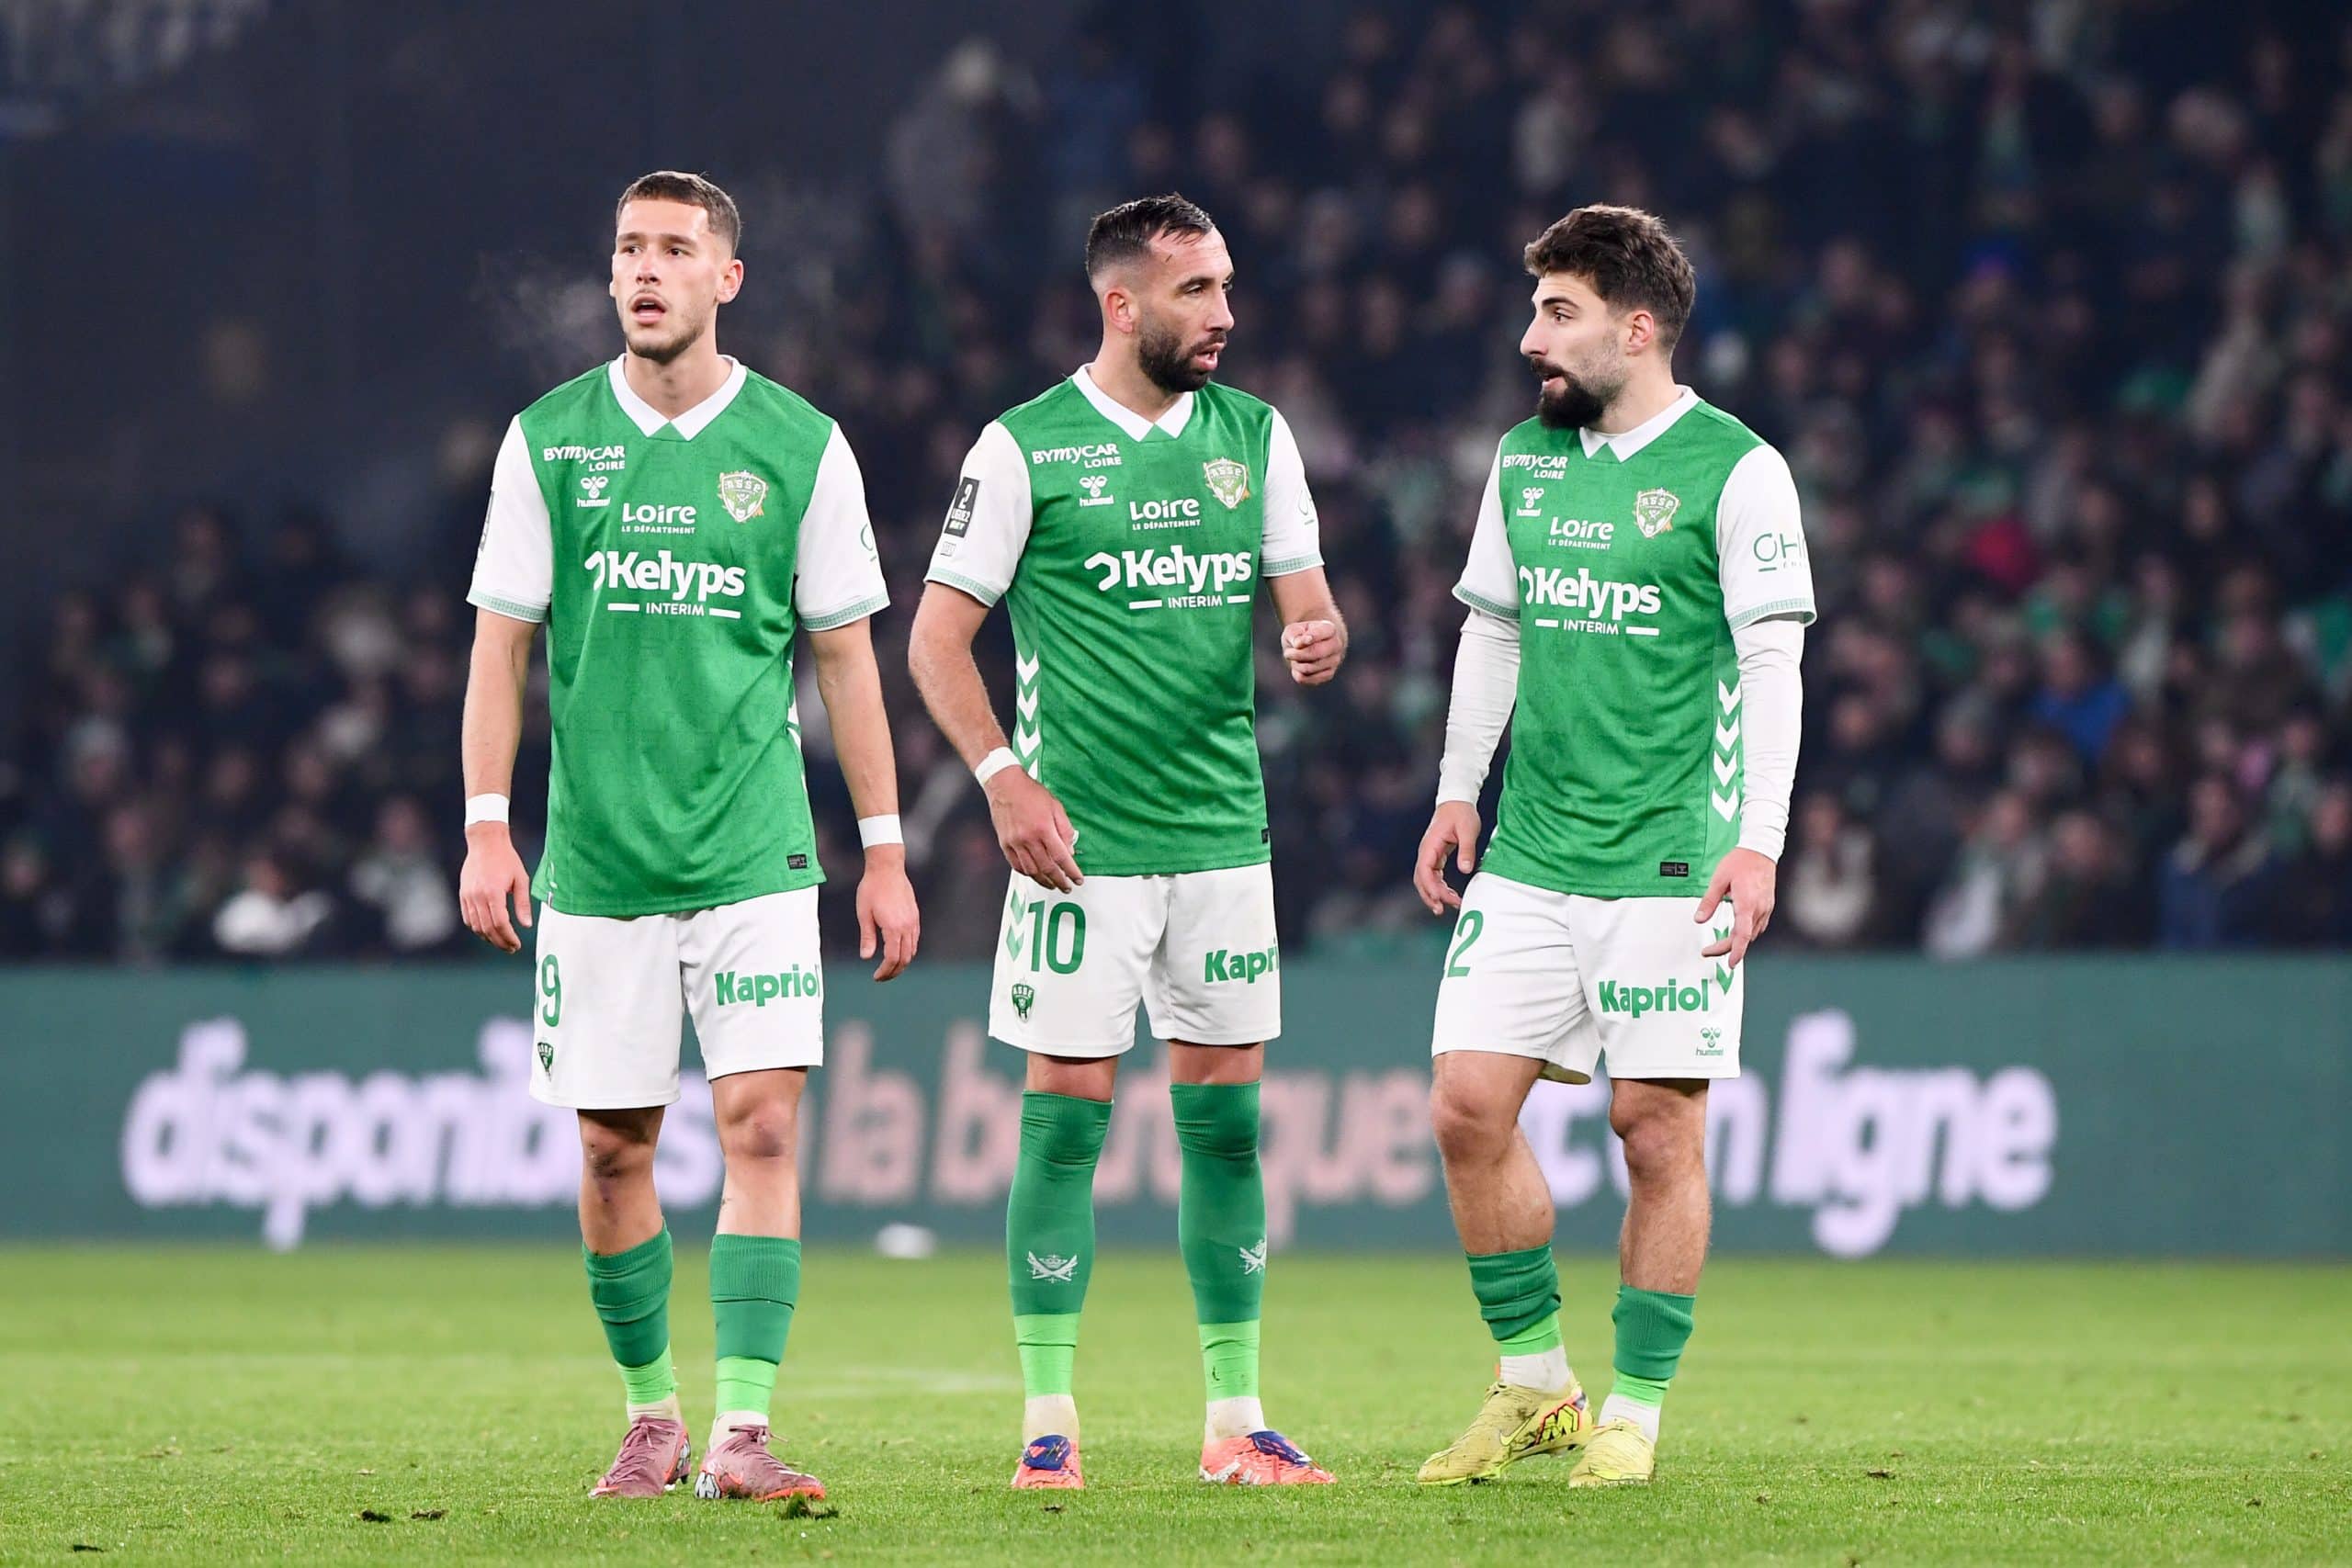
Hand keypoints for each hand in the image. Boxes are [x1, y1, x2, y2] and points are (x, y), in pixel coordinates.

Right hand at [458, 823, 533, 953]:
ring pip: (476, 926)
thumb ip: (522, 903)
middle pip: (487, 929)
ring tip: (502, 942)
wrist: (485, 842)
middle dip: (500, 942)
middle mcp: (478, 896)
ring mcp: (468, 896)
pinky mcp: (463, 895)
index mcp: (493, 892)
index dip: (509, 937)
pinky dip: (477, 928)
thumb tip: (526, 925)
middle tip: (511, 948)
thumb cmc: (507, 859)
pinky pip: (468, 918)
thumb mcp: (521, 879)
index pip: (500, 923)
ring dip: (488, 938)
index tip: (517, 945)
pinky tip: (488, 931)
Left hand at [856, 848, 920, 980]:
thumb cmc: (871, 889)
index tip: (876, 977)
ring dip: (902, 962)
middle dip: (894, 971)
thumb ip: (867, 937)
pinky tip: (897, 950)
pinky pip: (914, 939)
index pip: (892, 958)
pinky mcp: (915, 916)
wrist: (887, 868)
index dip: (885, 971)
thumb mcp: (864, 914)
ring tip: (889, 967)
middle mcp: (906, 926)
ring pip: (912, 950)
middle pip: (905, 958)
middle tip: (881, 977)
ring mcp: (913, 921)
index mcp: (893, 928)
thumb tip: (866, 957)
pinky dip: (908, 950)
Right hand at [985, 768, 1082, 890]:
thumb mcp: (1056, 806)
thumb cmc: (1031, 793)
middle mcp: (1029, 839)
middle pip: (1047, 868)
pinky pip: (1017, 865)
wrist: (1004, 785)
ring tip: (1053, 885)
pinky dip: (1028, 873)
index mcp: (1044, 829)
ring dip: (1044, 881)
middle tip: (1067, 887)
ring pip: (1031, 871)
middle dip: (1059, 881)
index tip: (1078, 880)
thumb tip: (1070, 851)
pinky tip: (1035, 875)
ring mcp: (1015, 843)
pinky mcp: (1005, 844)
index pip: (1061, 857)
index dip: (1071, 872)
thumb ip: (1065, 830)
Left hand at [1281, 619, 1343, 684]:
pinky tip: (1299, 666)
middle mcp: (1337, 645)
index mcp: (1330, 629)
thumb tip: (1299, 644)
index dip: (1304, 640)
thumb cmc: (1300, 635)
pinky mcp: (1328, 675)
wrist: (1310, 645)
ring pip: (1310, 668)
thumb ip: (1295, 635)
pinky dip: (1298, 674)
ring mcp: (1335, 661)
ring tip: (1294, 659)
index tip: (1296, 643)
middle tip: (1287, 653)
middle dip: (1297, 655)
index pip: (1319, 634)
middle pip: (1316, 653)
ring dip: (1296, 664)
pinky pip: (1307, 679)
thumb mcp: (1293, 630)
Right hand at [1413, 801, 1482, 914]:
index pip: (1425, 870)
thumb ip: (1467, 850)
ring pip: (1425, 880)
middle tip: (1442, 910)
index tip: (1443, 898)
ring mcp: (1429, 855)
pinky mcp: (1435, 857)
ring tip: (1445, 908)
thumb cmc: (1462, 813)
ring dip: (1433, 894)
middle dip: (1429, 896)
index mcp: (1430, 845)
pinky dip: (1438, 888)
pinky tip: (1448, 896)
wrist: (1457, 801)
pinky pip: (1432, 876)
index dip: (1432, 887)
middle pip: (1421, 879)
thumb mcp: (1468, 829)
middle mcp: (1426, 851)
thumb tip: (1466, 870)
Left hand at [1697, 847, 1776, 966]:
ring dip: (1738, 942)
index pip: (1743, 934)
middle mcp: (1759, 908)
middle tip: (1708, 951)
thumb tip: (1699, 919)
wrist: (1761, 850)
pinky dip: (1747, 933)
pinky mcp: (1768, 905)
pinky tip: (1738, 932)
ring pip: (1753, 933)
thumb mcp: (1718, 880)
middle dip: (1728, 948)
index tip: (1730, 963)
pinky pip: (1758, 926)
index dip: (1736, 951)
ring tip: (1720, 945)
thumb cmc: (1740, 862)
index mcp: (1747, 903)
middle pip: (1745, 937)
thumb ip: (1709, 902)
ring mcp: (1766, 908)